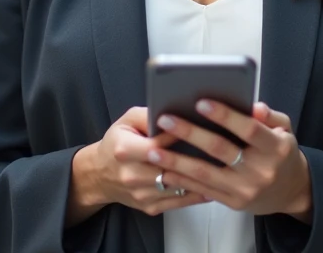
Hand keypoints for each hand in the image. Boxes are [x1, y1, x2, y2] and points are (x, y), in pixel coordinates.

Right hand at [67, 107, 207, 225]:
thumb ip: (149, 115)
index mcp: (125, 150)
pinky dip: (197, 194)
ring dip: (201, 179)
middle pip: (171, 168)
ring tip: (223, 169)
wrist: (100, 175)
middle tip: (221, 151)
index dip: (179, 137)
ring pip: (178, 187)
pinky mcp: (149, 207)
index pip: (158, 145)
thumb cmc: (117, 142)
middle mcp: (132, 175)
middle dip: (196, 160)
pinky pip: (179, 202)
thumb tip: (175, 114)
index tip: (200, 129)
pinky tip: (213, 184)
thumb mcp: (127, 120)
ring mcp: (141, 194)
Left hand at [145, 101, 312, 220]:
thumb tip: (253, 106)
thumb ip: (269, 116)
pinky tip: (165, 170)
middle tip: (165, 120)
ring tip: (154, 149)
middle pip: (221, 149)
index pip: (248, 129)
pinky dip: (182, 180)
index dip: (225, 116)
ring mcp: (245, 189)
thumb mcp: (285, 129)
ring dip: (177, 161)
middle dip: (190, 133)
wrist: (290, 191)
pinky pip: (204, 190)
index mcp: (275, 147)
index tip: (201, 102)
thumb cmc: (282, 153)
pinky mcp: (234, 203)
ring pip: (206, 173)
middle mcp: (261, 170)